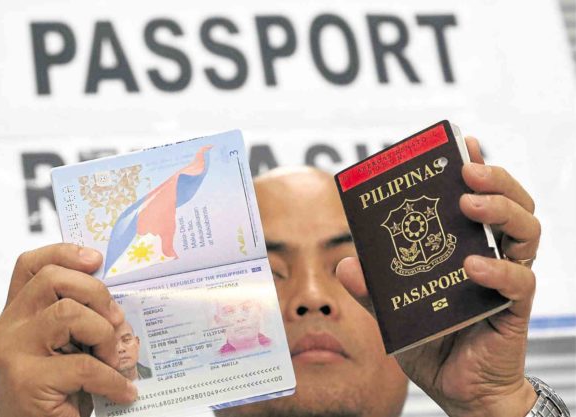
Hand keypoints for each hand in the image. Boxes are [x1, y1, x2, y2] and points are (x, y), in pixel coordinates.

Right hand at [0, 244, 136, 416]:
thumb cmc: (56, 393)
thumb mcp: (65, 348)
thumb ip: (79, 321)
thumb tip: (119, 304)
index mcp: (18, 315)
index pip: (32, 266)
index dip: (64, 253)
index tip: (96, 259)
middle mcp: (8, 328)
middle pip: (53, 279)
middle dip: (96, 292)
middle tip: (115, 319)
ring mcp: (13, 353)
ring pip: (68, 313)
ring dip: (104, 335)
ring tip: (114, 360)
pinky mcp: (27, 381)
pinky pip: (84, 365)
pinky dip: (112, 379)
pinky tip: (121, 391)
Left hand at [337, 137, 539, 416]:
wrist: (459, 389)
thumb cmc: (432, 343)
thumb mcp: (392, 311)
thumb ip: (371, 288)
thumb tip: (345, 263)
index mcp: (465, 245)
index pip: (478, 197)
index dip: (476, 167)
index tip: (462, 143)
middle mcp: (491, 253)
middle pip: (511, 202)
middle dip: (494, 178)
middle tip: (466, 169)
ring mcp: (506, 278)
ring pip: (526, 229)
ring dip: (501, 209)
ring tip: (470, 204)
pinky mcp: (514, 307)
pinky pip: (520, 280)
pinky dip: (498, 270)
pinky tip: (472, 267)